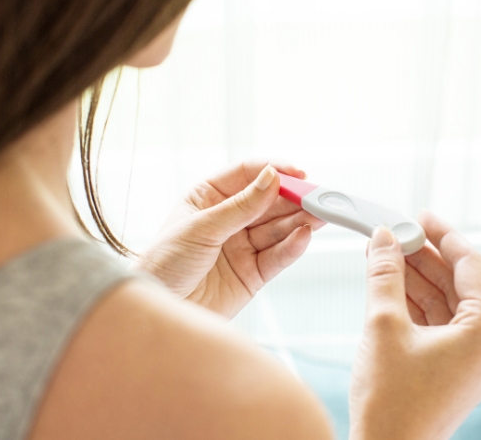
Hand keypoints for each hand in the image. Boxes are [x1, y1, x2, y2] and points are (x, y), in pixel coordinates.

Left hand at [133, 160, 325, 318]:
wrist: (159, 309)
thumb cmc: (165, 263)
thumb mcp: (201, 228)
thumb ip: (240, 206)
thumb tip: (272, 178)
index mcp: (208, 197)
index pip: (246, 175)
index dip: (273, 171)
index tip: (297, 172)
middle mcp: (228, 219)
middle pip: (268, 202)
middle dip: (294, 198)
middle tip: (318, 195)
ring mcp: (242, 246)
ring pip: (278, 228)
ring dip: (300, 221)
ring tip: (321, 214)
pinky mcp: (252, 274)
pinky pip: (277, 257)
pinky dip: (292, 247)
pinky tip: (305, 236)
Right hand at [349, 210, 480, 439]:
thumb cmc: (391, 399)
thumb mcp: (383, 325)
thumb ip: (385, 274)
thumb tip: (383, 237)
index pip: (471, 264)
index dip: (442, 235)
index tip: (419, 215)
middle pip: (459, 283)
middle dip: (423, 257)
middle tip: (393, 234)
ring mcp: (479, 360)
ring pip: (449, 304)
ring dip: (417, 280)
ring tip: (384, 255)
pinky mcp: (462, 371)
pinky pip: (443, 325)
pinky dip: (418, 305)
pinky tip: (391, 286)